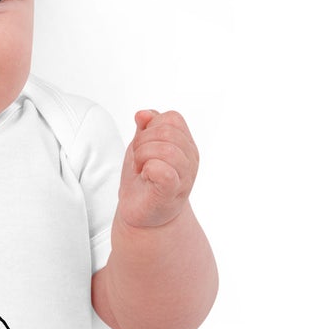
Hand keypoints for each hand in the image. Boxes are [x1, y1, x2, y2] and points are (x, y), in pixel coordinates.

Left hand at [116, 110, 198, 230]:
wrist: (140, 214)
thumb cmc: (143, 180)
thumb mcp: (141, 147)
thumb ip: (145, 128)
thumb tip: (143, 114)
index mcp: (185, 144)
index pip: (172, 119)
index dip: (151, 127)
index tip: (143, 146)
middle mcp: (190, 158)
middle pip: (167, 131)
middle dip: (142, 142)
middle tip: (138, 160)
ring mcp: (185, 176)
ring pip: (165, 149)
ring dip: (142, 156)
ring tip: (141, 169)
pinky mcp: (173, 192)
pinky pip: (164, 170)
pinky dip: (149, 170)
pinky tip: (146, 177)